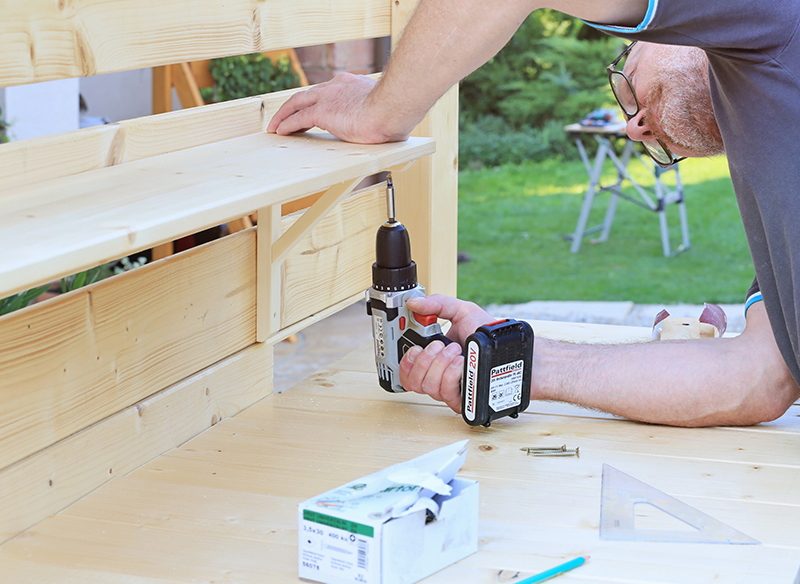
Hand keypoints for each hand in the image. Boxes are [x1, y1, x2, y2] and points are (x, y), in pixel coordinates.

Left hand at [267, 73, 411, 143]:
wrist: (392, 109)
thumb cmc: (396, 113)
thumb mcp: (386, 110)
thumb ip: (380, 114)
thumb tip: (390, 129)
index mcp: (350, 84)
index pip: (325, 91)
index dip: (314, 101)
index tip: (309, 111)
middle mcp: (336, 86)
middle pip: (307, 95)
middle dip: (293, 107)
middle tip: (284, 117)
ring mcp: (327, 98)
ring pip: (296, 103)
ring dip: (283, 115)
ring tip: (275, 126)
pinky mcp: (322, 112)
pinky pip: (298, 118)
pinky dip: (287, 124)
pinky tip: (280, 131)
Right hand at [398, 295, 494, 412]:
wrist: (513, 351)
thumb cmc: (490, 334)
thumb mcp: (463, 312)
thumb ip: (438, 304)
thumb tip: (414, 303)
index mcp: (434, 357)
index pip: (407, 370)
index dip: (405, 360)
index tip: (414, 346)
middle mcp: (439, 375)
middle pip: (413, 381)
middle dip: (424, 359)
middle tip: (441, 345)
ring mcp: (450, 389)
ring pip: (428, 387)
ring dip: (440, 365)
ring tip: (457, 352)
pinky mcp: (461, 400)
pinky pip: (445, 392)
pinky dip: (452, 374)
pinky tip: (463, 363)